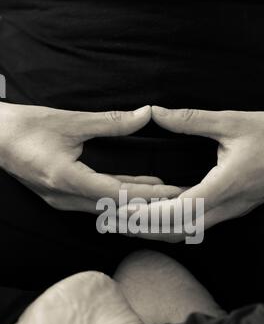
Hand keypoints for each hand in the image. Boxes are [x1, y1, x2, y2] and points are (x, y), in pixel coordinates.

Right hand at [0, 102, 180, 212]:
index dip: (148, 195)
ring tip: (166, 198)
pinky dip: (120, 199)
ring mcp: (63, 201)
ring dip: (136, 205)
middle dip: (149, 205)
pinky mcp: (62, 197)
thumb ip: (110, 122)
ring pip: (108, 209)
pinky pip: (97, 203)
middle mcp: (66, 198)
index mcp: (67, 180)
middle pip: (116, 208)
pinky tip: (138, 192)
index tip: (174, 194)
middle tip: (179, 202)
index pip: (117, 193)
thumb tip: (144, 114)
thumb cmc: (24, 127)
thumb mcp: (69, 121)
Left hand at [121, 106, 263, 241]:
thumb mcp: (232, 122)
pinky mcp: (234, 209)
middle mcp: (227, 207)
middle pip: (179, 231)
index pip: (178, 211)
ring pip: (189, 232)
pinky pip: (199, 224)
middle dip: (145, 229)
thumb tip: (156, 112)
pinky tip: (160, 215)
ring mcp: (232, 211)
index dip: (148, 215)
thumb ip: (191, 119)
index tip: (121, 214)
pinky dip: (175, 224)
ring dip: (159, 229)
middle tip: (115, 222)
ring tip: (131, 221)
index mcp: (225, 186)